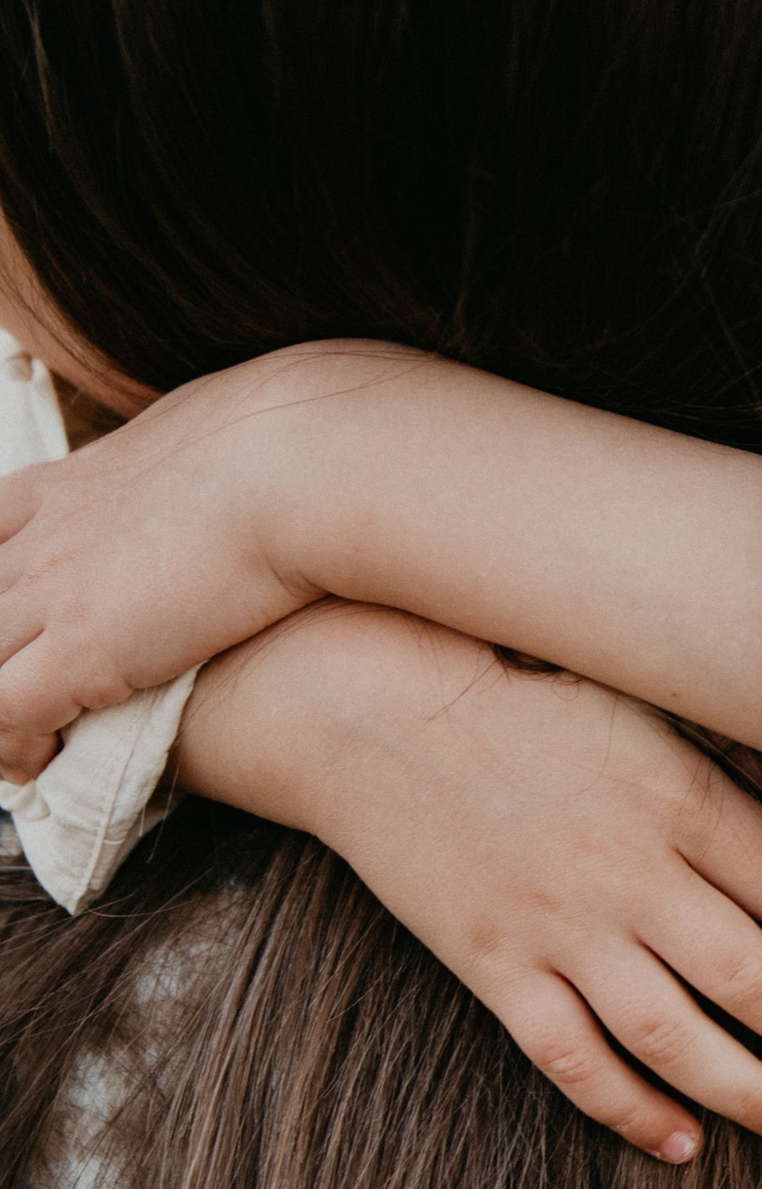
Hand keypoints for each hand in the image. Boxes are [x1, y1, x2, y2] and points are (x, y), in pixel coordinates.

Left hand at [0, 343, 390, 778]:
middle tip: (30, 689)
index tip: (28, 616)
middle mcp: (46, 536)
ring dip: (2, 710)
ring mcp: (56, 591)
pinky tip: (47, 760)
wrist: (304, 464)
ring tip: (25, 744)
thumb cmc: (290, 442)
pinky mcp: (83, 648)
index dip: (4, 578)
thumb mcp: (216, 428)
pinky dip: (15, 745)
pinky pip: (6, 713)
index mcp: (74, 481)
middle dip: (1, 647)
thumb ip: (191, 457)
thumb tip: (226, 451)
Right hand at [178, 602, 761, 1161]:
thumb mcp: (638, 702)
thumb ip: (721, 760)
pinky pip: (574, 1060)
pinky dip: (630, 1111)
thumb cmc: (518, 694)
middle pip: (753, 978)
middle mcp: (629, 875)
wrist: (374, 712)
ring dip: (750, 1093)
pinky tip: (680, 1143)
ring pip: (675, 1038)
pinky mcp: (497, 968)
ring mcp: (560, 931)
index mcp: (676, 798)